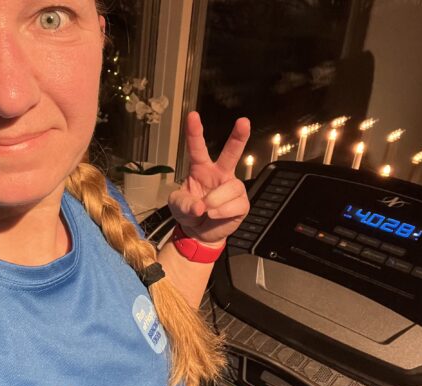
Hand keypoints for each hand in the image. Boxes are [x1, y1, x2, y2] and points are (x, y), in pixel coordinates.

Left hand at [168, 112, 250, 244]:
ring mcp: (232, 187)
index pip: (197, 148)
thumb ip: (184, 204)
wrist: (199, 233)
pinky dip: (222, 212)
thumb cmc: (188, 212)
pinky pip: (235, 204)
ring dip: (215, 200)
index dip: (195, 132)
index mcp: (200, 168)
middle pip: (231, 153)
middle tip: (244, 121)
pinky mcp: (241, 203)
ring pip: (230, 187)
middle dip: (238, 137)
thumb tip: (200, 206)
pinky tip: (215, 215)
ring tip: (207, 210)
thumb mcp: (177, 206)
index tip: (192, 116)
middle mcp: (219, 173)